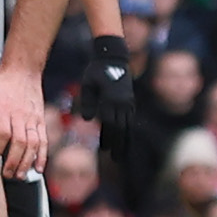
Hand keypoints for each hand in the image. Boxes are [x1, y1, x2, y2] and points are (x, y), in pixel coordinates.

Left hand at [0, 62, 48, 177]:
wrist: (22, 69)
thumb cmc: (2, 82)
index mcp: (4, 109)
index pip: (3, 134)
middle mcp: (20, 115)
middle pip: (20, 142)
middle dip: (14, 162)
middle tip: (8, 175)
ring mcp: (33, 118)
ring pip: (33, 144)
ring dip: (27, 162)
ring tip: (21, 176)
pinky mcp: (40, 120)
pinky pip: (43, 139)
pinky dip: (42, 155)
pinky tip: (39, 168)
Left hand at [78, 33, 134, 172]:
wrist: (113, 57)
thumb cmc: (96, 70)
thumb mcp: (87, 84)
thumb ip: (87, 101)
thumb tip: (86, 120)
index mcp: (111, 98)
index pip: (109, 123)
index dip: (107, 137)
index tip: (104, 150)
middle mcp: (122, 101)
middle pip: (120, 127)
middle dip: (118, 144)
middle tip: (116, 159)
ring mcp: (128, 101)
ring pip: (127, 125)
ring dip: (125, 140)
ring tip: (122, 153)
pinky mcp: (130, 99)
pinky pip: (130, 119)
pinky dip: (128, 130)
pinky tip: (126, 139)